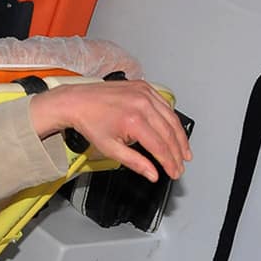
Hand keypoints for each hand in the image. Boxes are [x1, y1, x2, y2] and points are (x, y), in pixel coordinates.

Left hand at [30, 80, 191, 182]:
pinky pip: (165, 105)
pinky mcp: (144, 87)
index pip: (160, 147)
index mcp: (134, 120)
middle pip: (169, 133)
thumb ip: (134, 162)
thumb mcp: (109, 148)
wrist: (77, 102)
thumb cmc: (89, 122)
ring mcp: (144, 93)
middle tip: (181, 165)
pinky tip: (174, 131)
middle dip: (178, 153)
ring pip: (171, 118)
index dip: (170, 163)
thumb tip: (152, 174)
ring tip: (184, 152)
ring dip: (180, 137)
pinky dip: (172, 119)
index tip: (174, 172)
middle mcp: (142, 104)